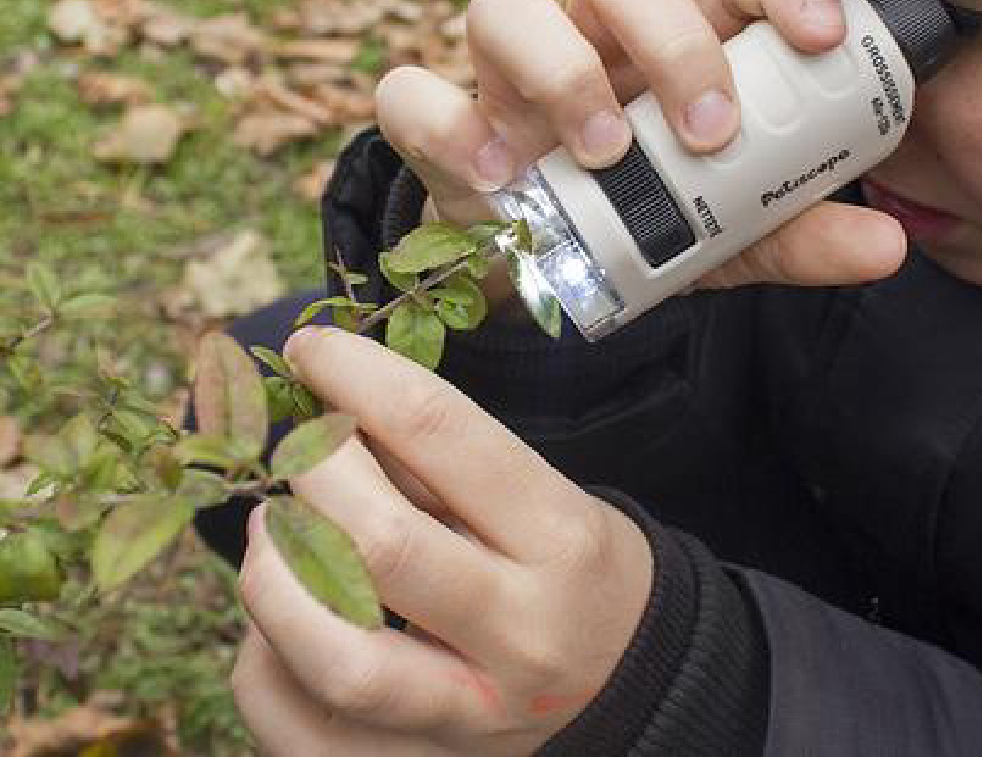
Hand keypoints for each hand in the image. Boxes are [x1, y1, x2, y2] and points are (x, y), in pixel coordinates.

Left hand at [232, 325, 652, 755]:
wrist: (633, 681)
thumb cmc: (575, 566)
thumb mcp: (544, 494)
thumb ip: (443, 461)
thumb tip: (331, 407)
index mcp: (558, 537)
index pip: (442, 432)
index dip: (358, 375)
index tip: (311, 348)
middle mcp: (519, 632)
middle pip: (378, 542)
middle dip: (311, 468)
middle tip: (298, 446)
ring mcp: (467, 718)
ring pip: (335, 657)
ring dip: (274, 575)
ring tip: (275, 533)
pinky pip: (300, 730)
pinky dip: (262, 663)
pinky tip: (280, 618)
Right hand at [376, 0, 905, 301]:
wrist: (536, 266)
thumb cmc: (639, 219)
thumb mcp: (726, 232)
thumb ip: (794, 228)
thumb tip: (886, 244)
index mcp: (677, 40)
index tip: (823, 38)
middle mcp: (591, 35)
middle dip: (668, 34)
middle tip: (708, 130)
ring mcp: (508, 71)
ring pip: (506, 2)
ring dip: (559, 70)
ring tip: (602, 152)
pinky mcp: (440, 117)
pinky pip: (412, 93)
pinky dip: (446, 126)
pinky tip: (499, 182)